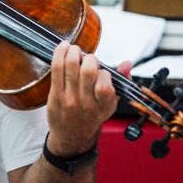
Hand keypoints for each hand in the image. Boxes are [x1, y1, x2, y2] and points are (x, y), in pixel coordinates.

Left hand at [45, 41, 131, 156]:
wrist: (71, 135)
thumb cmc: (92, 115)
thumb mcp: (110, 103)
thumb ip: (121, 82)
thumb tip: (127, 63)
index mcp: (103, 106)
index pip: (105, 84)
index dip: (104, 73)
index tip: (102, 73)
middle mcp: (86, 104)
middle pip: (88, 71)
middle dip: (90, 58)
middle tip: (88, 59)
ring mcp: (69, 99)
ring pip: (71, 66)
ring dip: (73, 51)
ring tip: (74, 49)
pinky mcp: (55, 95)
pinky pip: (56, 68)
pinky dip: (59, 53)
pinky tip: (63, 47)